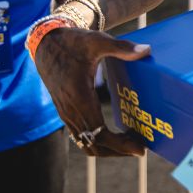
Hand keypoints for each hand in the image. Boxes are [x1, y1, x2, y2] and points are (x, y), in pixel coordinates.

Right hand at [34, 26, 150, 156]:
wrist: (46, 44)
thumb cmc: (73, 42)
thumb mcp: (98, 41)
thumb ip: (122, 47)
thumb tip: (146, 51)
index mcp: (79, 98)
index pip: (100, 134)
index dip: (121, 145)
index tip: (140, 148)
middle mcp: (71, 111)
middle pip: (94, 146)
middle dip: (118, 151)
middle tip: (141, 148)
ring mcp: (66, 114)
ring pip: (86, 144)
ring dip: (109, 148)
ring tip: (131, 144)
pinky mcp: (66, 112)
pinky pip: (81, 136)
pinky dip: (98, 141)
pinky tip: (115, 134)